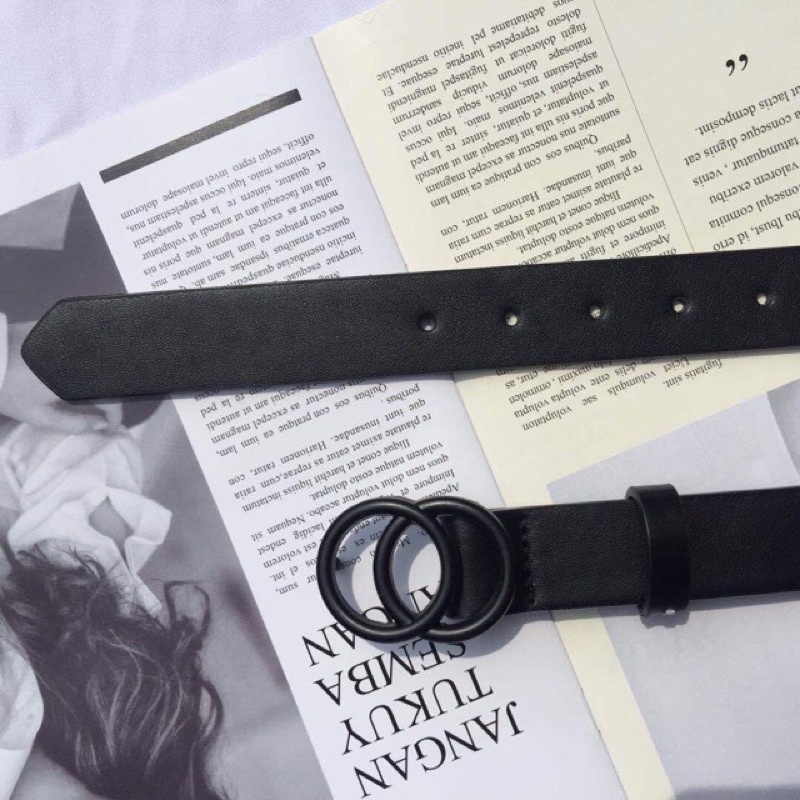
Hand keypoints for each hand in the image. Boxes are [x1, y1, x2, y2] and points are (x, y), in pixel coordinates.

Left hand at [0, 320, 121, 432]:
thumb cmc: (11, 389)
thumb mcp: (39, 416)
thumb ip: (73, 423)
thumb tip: (101, 425)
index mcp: (82, 379)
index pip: (111, 399)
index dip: (115, 416)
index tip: (111, 427)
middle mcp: (86, 357)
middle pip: (109, 381)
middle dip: (110, 400)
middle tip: (101, 414)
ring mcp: (78, 342)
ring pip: (100, 365)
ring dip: (99, 383)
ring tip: (89, 398)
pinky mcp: (67, 330)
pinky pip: (87, 350)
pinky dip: (89, 364)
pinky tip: (77, 375)